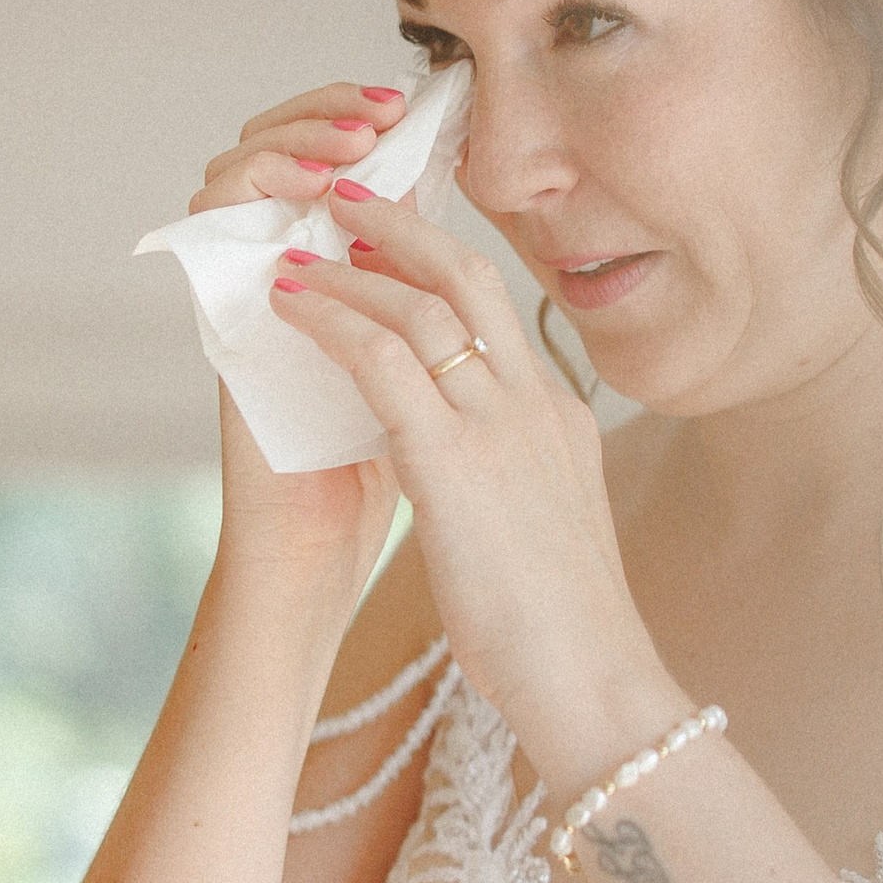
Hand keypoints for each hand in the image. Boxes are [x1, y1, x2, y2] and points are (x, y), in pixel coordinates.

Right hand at [191, 81, 415, 621]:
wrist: (321, 561)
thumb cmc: (384, 484)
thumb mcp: (435, 379)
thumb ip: (439, 320)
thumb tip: (474, 257)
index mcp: (343, 281)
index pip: (344, 162)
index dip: (373, 123)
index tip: (421, 103)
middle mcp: (286, 276)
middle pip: (287, 146)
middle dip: (330, 110)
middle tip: (382, 104)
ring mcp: (242, 292)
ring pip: (241, 168)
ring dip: (293, 134)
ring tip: (348, 136)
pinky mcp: (212, 317)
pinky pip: (213, 222)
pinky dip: (249, 184)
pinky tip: (303, 179)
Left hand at [267, 190, 682, 782]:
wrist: (594, 683)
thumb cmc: (566, 631)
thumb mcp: (550, 528)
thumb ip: (519, 483)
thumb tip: (479, 477)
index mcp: (561, 419)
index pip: (499, 311)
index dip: (439, 264)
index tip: (392, 244)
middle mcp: (537, 405)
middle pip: (469, 279)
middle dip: (403, 227)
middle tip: (347, 199)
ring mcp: (501, 427)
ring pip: (420, 306)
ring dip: (349, 270)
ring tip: (297, 253)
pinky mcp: (455, 463)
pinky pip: (381, 358)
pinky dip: (330, 318)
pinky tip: (288, 306)